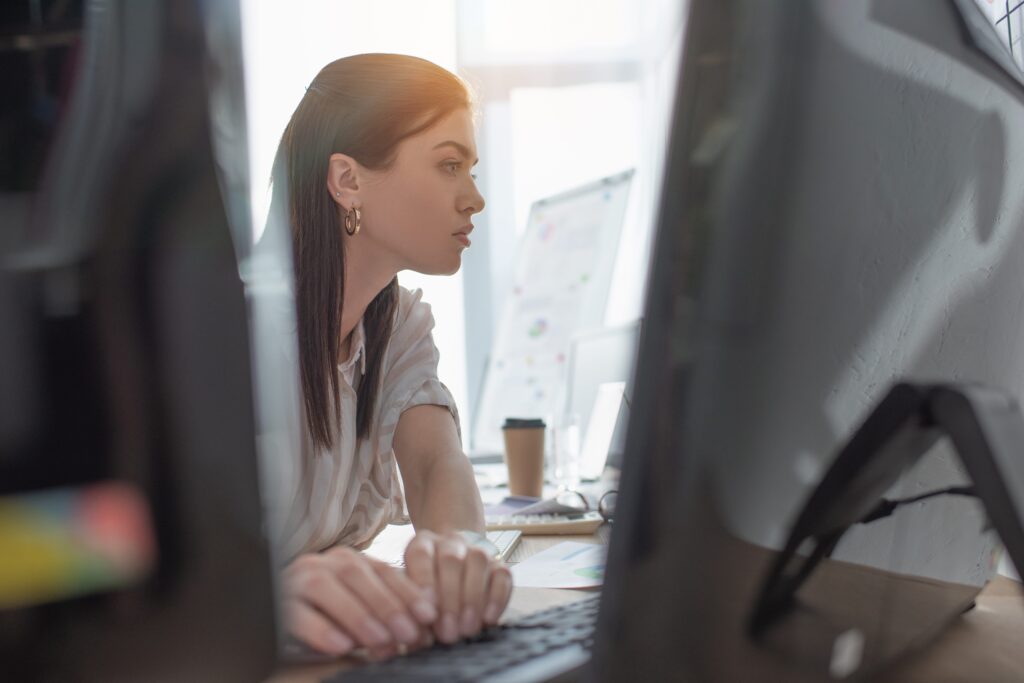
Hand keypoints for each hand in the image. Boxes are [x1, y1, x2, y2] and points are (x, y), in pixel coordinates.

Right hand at [282, 546, 438, 657]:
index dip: (408, 592)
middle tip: (408, 633)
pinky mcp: (275, 602)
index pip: (383, 571)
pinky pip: (297, 613)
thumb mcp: (359, 613)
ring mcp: (296, 579)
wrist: (271, 615)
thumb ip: (383, 615)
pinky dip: (321, 629)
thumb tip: (418, 630)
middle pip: (357, 575)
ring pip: (327, 588)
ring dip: (357, 615)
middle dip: (386, 605)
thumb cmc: (326, 618)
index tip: (429, 615)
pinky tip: (341, 645)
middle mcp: (322, 563)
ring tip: (380, 640)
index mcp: (348, 561)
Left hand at [403, 530, 513, 643]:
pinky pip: (503, 576)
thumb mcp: (413, 594)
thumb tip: (417, 628)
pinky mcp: (500, 564)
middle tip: (447, 632)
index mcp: (423, 544)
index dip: (423, 581)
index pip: (420, 554)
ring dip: (472, 599)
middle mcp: (451, 542)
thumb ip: (413, 606)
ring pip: (478, 562)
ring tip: (466, 629)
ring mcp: (477, 550)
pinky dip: (496, 599)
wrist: (455, 576)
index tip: (425, 611)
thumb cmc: (429, 592)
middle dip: (449, 599)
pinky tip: (488, 619)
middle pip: (450, 560)